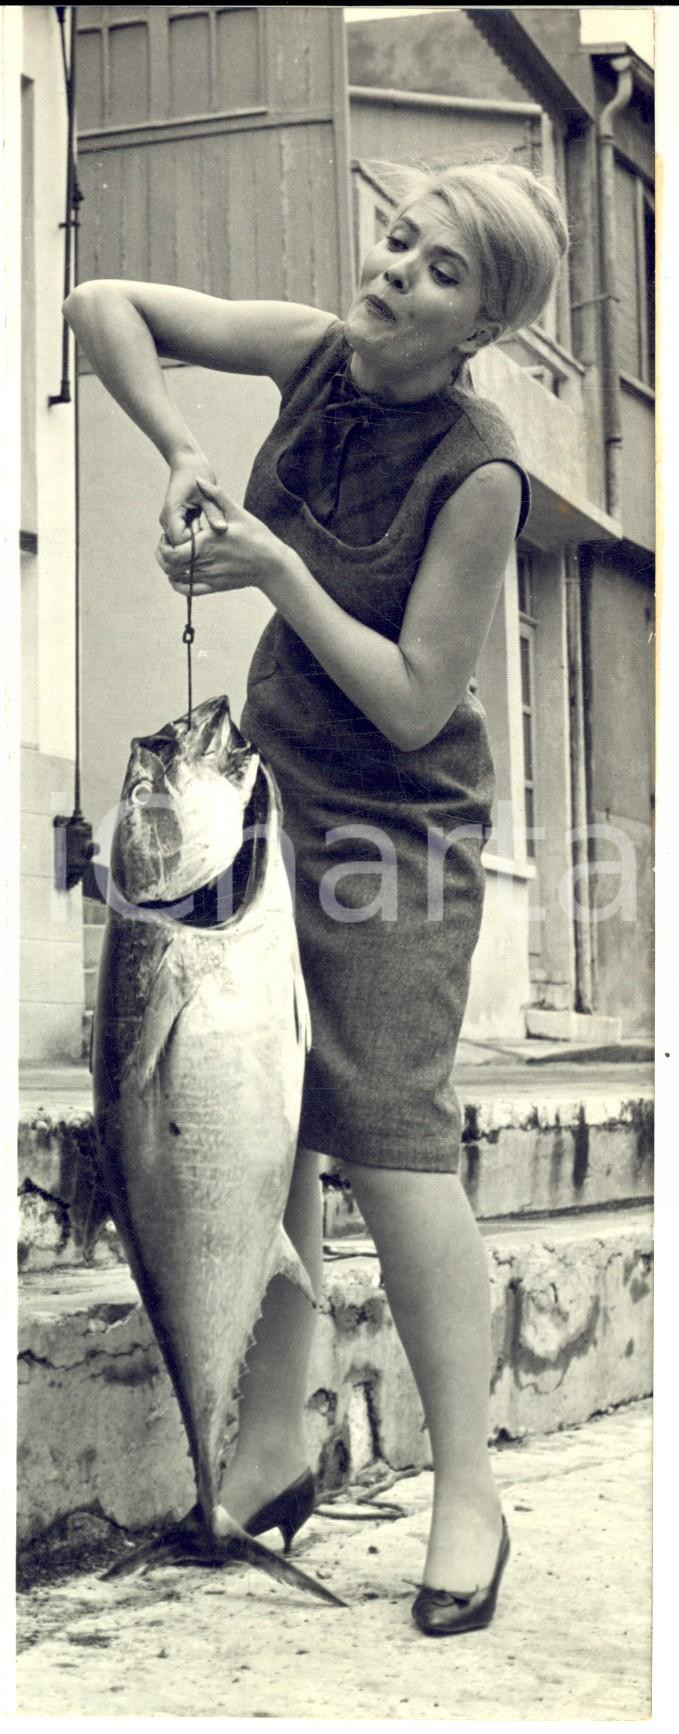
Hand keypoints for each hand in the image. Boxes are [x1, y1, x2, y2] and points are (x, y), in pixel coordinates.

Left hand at [156, 477, 289, 596]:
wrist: (272, 564)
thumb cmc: (256, 536)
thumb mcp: (237, 512)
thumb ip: (216, 494)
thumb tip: (198, 479)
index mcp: (206, 543)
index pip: (172, 550)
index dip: (163, 544)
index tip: (166, 536)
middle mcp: (205, 562)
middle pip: (169, 566)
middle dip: (162, 555)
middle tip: (166, 546)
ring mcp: (209, 577)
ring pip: (176, 578)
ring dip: (169, 568)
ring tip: (173, 558)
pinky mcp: (215, 587)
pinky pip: (189, 591)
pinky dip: (178, 584)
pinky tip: (179, 575)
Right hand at [159, 458, 226, 544]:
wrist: (187, 462)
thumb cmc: (198, 473)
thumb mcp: (208, 494)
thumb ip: (213, 513)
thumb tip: (222, 529)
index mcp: (172, 512)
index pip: (180, 541)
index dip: (195, 546)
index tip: (212, 541)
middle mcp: (166, 520)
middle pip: (178, 545)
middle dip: (196, 546)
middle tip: (213, 540)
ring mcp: (169, 521)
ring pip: (181, 543)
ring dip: (196, 541)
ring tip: (209, 533)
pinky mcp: (175, 521)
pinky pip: (183, 536)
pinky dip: (195, 536)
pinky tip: (204, 528)